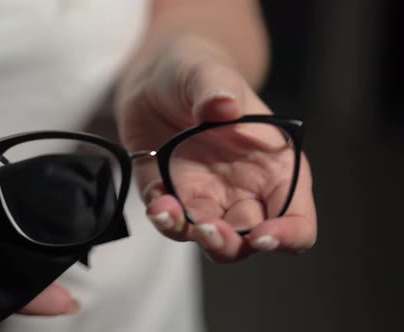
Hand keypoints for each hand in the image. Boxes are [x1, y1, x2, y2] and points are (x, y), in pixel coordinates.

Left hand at [116, 37, 316, 262]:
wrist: (157, 79)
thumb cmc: (197, 73)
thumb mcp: (209, 72)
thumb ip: (218, 87)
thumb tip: (223, 104)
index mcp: (274, 166)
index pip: (296, 218)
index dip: (287, 235)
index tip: (264, 236)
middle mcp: (245, 190)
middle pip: (251, 240)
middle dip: (232, 243)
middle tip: (208, 229)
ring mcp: (208, 197)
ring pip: (213, 240)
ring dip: (195, 237)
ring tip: (170, 212)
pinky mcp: (173, 197)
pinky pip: (172, 221)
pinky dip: (164, 219)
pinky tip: (157, 203)